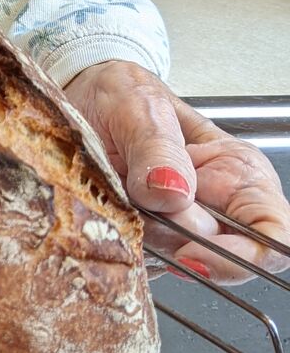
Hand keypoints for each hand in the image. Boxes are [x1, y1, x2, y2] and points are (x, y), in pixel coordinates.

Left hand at [64, 60, 289, 284]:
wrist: (81, 93)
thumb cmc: (123, 92)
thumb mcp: (140, 107)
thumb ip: (157, 147)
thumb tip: (172, 193)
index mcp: (237, 172)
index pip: (273, 235)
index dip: (242, 256)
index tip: (190, 250)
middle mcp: (217, 204)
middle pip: (221, 259)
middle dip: (176, 242)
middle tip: (138, 203)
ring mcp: (179, 223)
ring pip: (174, 259)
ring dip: (140, 235)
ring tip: (118, 190)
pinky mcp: (144, 234)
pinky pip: (140, 257)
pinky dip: (120, 240)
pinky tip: (107, 206)